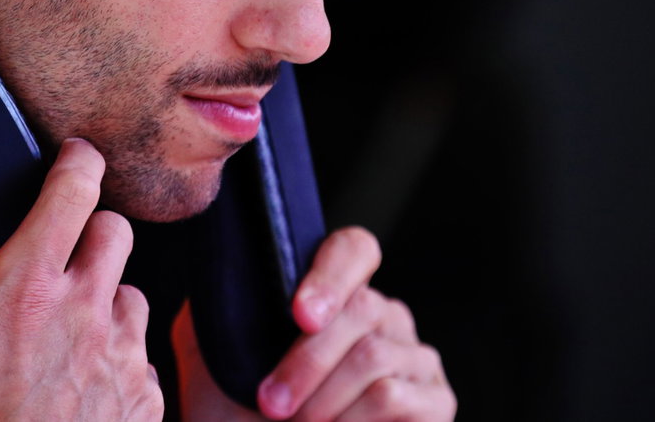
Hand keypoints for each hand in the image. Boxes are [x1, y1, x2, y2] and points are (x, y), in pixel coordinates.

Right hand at [0, 138, 162, 420]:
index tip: (72, 158)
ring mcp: (124, 356)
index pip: (73, 192)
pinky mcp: (148, 396)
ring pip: (133, 292)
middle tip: (57, 263)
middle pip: (115, 230)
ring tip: (62, 340)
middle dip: (89, 233)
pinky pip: (143, 351)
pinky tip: (78, 386)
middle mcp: (85, 314)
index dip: (76, 163)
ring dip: (104, 301)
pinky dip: (117, 356)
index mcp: (24, 294)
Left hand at [176, 227, 455, 420]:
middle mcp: (385, 317)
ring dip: (324, 399)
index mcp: (337, 293)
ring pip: (375, 357)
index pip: (354, 249)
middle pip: (361, 309)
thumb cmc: (238, 410)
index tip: (299, 315)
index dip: (331, 274)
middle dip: (307, 361)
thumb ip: (222, 304)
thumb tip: (224, 267)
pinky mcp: (437, 404)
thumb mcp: (217, 351)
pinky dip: (352, 421)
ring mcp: (416, 358)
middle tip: (271, 404)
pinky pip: (395, 397)